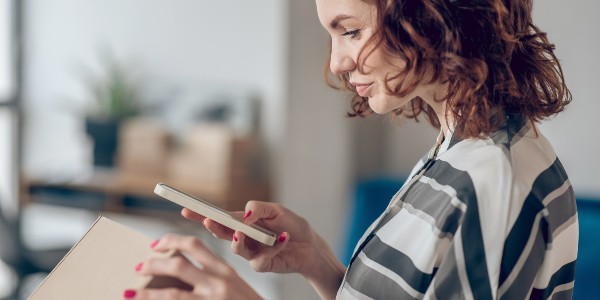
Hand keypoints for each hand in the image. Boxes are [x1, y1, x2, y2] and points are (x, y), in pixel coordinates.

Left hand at [123, 234, 261, 299]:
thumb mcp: (235, 285)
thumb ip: (214, 275)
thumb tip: (184, 268)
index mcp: (225, 270)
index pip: (195, 245)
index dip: (171, 240)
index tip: (155, 244)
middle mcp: (218, 283)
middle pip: (178, 264)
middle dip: (153, 264)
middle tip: (140, 266)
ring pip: (171, 293)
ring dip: (146, 293)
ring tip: (129, 292)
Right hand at [182, 201, 318, 275]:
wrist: (310, 245)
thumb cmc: (291, 225)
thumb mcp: (277, 210)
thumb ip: (259, 208)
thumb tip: (245, 213)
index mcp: (242, 222)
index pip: (219, 217)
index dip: (201, 214)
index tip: (186, 208)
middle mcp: (243, 238)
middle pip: (221, 233)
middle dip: (213, 227)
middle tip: (208, 220)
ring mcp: (251, 253)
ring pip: (236, 249)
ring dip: (238, 241)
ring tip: (241, 232)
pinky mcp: (262, 265)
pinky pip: (260, 258)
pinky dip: (272, 247)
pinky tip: (283, 238)